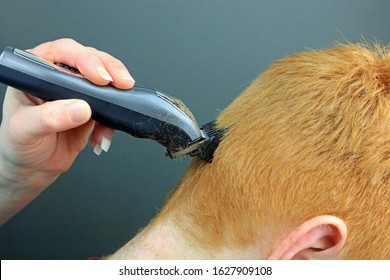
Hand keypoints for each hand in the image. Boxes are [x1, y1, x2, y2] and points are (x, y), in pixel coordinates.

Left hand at [0, 38, 134, 224]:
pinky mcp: (92, 109)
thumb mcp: (25, 129)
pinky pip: (111, 107)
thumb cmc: (18, 144)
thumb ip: (50, 118)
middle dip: (111, 71)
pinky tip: (103, 136)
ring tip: (112, 119)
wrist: (32, 167)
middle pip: (91, 60)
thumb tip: (80, 108)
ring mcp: (78, 93)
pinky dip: (113, 122)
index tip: (99, 77)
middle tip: (122, 84)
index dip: (85, 60)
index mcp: (37, 71)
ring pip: (106, 81)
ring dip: (117, 97)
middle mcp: (59, 77)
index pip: (63, 53)